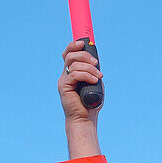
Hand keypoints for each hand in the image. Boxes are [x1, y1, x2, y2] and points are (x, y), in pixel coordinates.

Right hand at [58, 40, 102, 157]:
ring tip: (98, 77)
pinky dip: (86, 75)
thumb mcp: (95, 83)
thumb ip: (93, 72)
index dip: (74, 45)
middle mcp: (65, 74)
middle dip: (85, 55)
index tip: (84, 43)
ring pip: (74, 63)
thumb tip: (96, 61)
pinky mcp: (64, 87)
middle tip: (96, 63)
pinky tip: (94, 80)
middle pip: (70, 55)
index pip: (68, 53)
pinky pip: (74, 74)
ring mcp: (63, 80)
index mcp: (71, 72)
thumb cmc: (91, 103)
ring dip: (89, 68)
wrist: (85, 119)